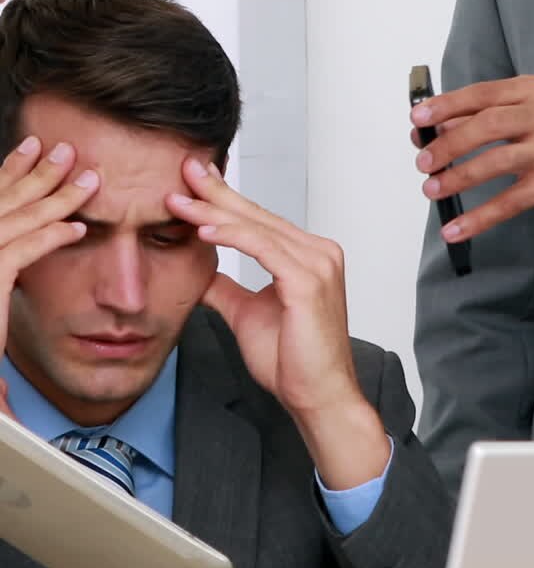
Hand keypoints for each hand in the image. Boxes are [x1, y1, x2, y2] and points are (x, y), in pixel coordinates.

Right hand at [0, 137, 98, 357]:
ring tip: (86, 179)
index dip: (9, 174)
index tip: (30, 151)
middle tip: (64, 148)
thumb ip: (2, 272)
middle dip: (33, 172)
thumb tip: (15, 265)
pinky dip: (50, 236)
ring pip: (14, 221)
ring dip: (53, 196)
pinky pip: (20, 253)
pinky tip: (78, 229)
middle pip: (1, 204)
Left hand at [167, 159, 389, 487]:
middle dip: (216, 193)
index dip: (223, 201)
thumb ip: (225, 288)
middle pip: (257, 216)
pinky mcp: (308, 282)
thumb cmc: (292, 363)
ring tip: (179, 200)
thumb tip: (199, 271)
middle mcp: (318, 253)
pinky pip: (264, 249)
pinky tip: (204, 229)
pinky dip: (233, 237)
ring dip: (214, 212)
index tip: (191, 184)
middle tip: (183, 170)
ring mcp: (317, 264)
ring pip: (257, 227)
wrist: (318, 397)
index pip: (258, 221)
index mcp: (307, 257)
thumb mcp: (246, 314)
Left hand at [411, 75, 533, 240]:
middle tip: (424, 160)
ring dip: (457, 177)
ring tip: (433, 189)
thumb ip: (496, 116)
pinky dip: (478, 217)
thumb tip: (441, 129)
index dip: (447, 106)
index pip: (483, 94)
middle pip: (486, 125)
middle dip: (448, 144)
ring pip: (494, 161)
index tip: (419, 119)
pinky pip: (508, 202)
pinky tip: (456, 228)